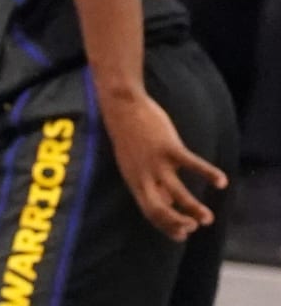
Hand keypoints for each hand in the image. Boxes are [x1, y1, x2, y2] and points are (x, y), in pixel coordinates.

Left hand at [103, 94, 227, 241]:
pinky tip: (222, 181)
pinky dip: (209, 173)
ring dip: (193, 207)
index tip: (181, 236)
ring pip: (177, 191)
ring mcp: (156, 162)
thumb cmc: (129, 136)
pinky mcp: (168, 147)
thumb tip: (167, 203)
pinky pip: (192, 163)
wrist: (121, 107)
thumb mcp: (133, 163)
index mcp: (134, 181)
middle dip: (176, 223)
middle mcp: (143, 176)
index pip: (150, 211)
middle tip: (194, 227)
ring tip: (208, 219)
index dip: (166, 226)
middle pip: (158, 208)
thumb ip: (148, 183)